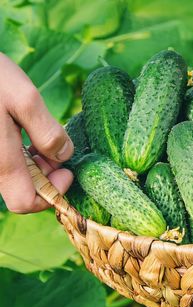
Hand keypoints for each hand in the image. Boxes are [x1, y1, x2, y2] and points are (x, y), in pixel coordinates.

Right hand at [0, 53, 72, 212]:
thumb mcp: (25, 98)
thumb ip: (47, 131)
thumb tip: (64, 156)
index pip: (24, 203)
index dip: (52, 193)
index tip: (66, 169)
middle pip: (21, 190)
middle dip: (46, 175)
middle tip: (55, 146)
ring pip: (13, 176)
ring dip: (34, 164)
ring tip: (39, 134)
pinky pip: (4, 161)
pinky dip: (20, 154)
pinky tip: (24, 131)